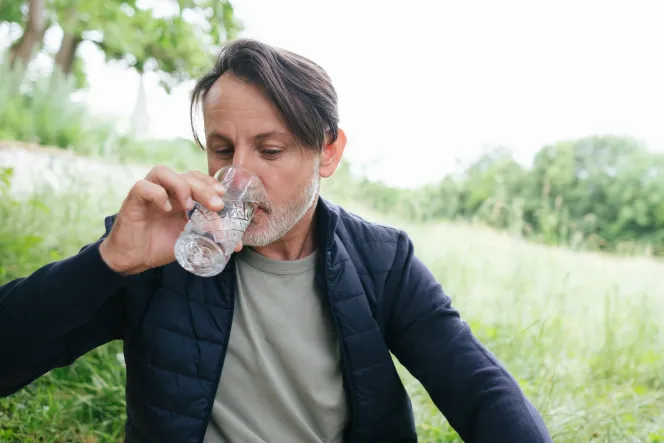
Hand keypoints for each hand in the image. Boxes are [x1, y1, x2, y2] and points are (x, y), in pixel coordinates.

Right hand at [99, 165, 236, 274]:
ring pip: (163, 172)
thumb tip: (237, 243)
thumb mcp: (189, 239)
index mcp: (179, 195)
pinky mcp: (132, 200)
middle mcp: (164, 189)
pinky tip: (167, 209)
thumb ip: (209, 235)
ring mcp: (148, 192)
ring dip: (180, 186)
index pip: (196, 178)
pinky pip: (143, 186)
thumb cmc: (160, 245)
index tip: (224, 195)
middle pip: (185, 175)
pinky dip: (157, 195)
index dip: (210, 182)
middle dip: (204, 188)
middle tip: (217, 205)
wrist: (133, 259)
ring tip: (189, 206)